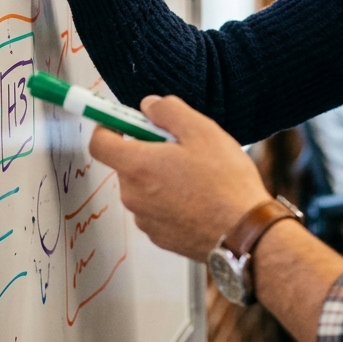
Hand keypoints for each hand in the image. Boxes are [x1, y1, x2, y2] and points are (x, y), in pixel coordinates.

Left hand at [88, 95, 271, 260]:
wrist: (243, 233)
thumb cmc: (225, 182)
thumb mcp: (202, 131)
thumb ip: (169, 111)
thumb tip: (149, 106)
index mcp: (138, 166)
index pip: (99, 143)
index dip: (109, 126)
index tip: (125, 120)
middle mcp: (133, 195)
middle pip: (126, 163)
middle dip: (148, 150)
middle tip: (181, 146)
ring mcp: (145, 219)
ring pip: (143, 186)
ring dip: (161, 176)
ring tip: (198, 174)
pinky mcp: (159, 236)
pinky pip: (155, 208)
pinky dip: (169, 199)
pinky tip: (199, 197)